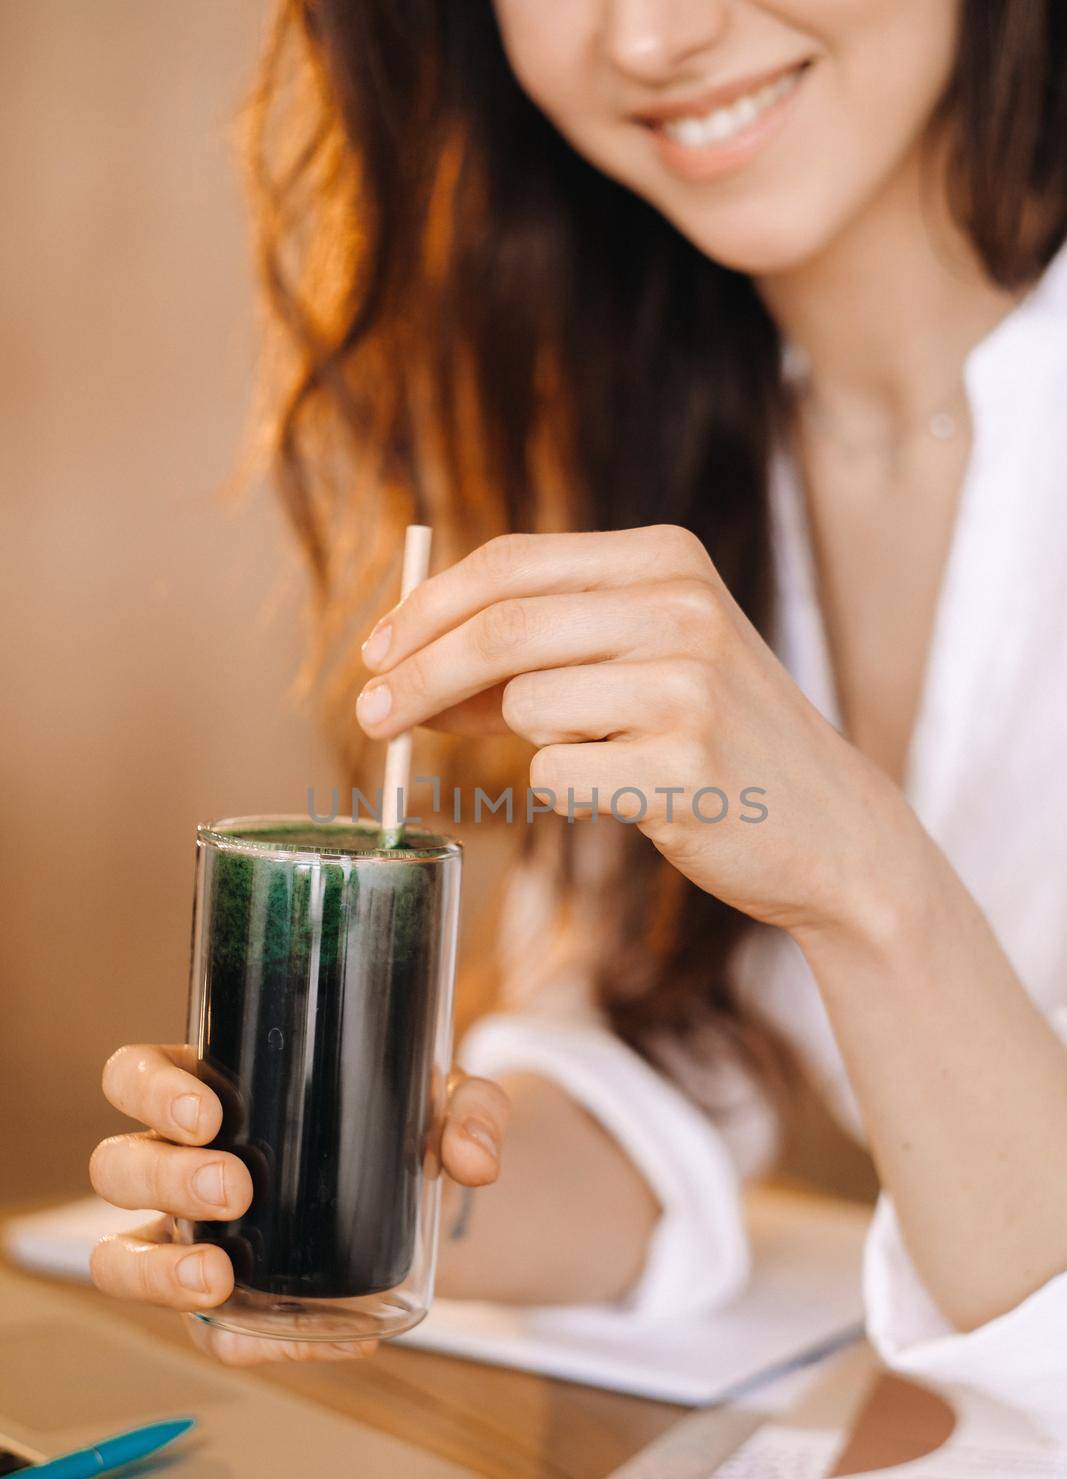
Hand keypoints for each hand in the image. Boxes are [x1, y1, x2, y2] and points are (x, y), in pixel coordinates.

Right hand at [89, 1044, 508, 1365]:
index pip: (135, 1075)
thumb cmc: (406, 1125)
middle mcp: (182, 1162)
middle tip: (235, 1187)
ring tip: (218, 1275)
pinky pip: (209, 1336)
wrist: (427, 1201)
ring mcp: (191, 1238)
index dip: (148, 1091)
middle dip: (164, 1178)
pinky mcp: (224, 1305)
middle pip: (117, 1166)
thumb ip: (471, 1110)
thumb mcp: (446, 1102)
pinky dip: (251, 1343)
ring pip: (122, 1257)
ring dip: (158, 1270)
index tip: (208, 1113)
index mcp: (213, 1089)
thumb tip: (471, 1157)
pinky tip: (316, 1338)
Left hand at [356, 525, 914, 940]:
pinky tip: (632, 793)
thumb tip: (407, 662)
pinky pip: (556, 776)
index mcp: (666, 558)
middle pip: (499, 628)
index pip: (509, 564)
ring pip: (526, 705)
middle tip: (370, 718)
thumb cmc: (717, 741)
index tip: (375, 653)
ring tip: (602, 757)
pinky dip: (568, 791)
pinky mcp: (683, 766)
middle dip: (415, 674)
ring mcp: (688, 684)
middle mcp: (680, 606)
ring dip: (526, 743)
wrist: (829, 828)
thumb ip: (540, 648)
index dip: (426, 608)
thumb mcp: (644, 660)